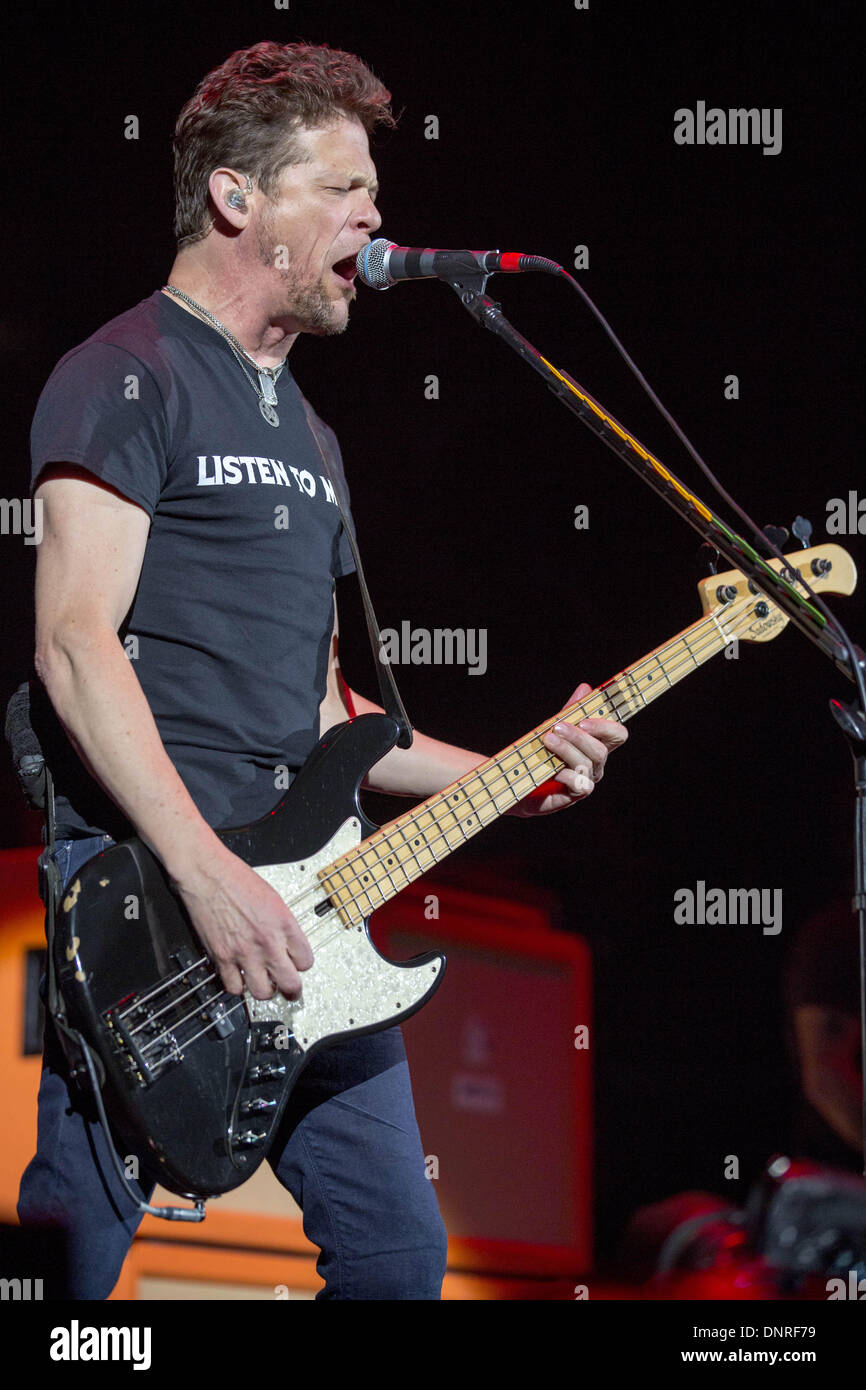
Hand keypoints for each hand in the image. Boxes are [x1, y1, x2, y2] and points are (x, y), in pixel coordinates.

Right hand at [170, 844, 313, 999]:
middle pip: (290, 983)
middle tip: (290, 990)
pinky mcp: (222, 957)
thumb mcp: (272, 898)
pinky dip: (237, 986)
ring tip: (262, 984)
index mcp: (284, 923)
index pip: (306, 961)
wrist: (207, 874)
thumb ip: (282, 924)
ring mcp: (244, 952)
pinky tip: (238, 978)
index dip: (301, 964)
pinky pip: (234, 987)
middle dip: (292, 990)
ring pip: (263, 992)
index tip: (296, 964)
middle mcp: (268, 941)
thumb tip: (287, 942)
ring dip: (264, 990)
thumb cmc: (236, 878)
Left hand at [511, 682, 627, 815]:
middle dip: (579, 737)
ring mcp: (587, 780)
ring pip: (587, 764)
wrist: (520, 780)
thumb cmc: (543, 751)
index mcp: (597, 744)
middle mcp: (596, 764)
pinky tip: (551, 767)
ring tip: (547, 739)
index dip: (607, 727)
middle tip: (558, 726)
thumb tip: (585, 688)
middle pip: (601, 750)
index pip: (618, 735)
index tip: (584, 720)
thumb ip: (571, 711)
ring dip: (566, 750)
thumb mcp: (556, 727)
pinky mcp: (574, 794)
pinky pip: (579, 783)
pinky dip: (564, 773)